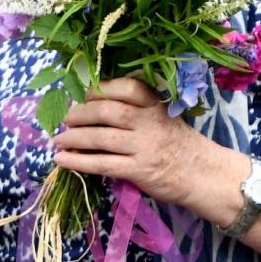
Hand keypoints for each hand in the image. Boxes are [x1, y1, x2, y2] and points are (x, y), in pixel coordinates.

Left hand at [51, 77, 215, 205]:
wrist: (202, 174)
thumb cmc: (176, 142)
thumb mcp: (161, 116)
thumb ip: (134, 108)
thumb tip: (90, 105)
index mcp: (154, 104)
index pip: (127, 87)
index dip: (100, 88)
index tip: (82, 93)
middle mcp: (149, 122)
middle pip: (108, 111)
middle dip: (80, 113)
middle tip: (64, 119)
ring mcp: (144, 146)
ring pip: (101, 137)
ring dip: (74, 138)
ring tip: (58, 140)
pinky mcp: (139, 170)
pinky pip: (103, 164)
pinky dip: (79, 162)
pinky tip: (62, 161)